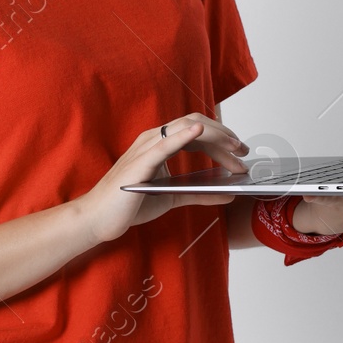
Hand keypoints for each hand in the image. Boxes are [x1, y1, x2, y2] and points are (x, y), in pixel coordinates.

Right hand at [75, 113, 250, 244]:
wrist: (98, 218)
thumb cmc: (129, 205)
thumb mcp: (173, 196)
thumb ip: (200, 193)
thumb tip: (229, 193)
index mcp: (159, 144)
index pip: (197, 130)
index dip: (222, 137)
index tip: (240, 152)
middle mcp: (152, 140)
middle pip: (195, 123)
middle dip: (224, 135)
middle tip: (243, 152)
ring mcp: (145, 148)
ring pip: (184, 128)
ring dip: (213, 135)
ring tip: (233, 147)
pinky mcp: (139, 163)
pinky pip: (163, 145)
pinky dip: (182, 136)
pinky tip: (198, 131)